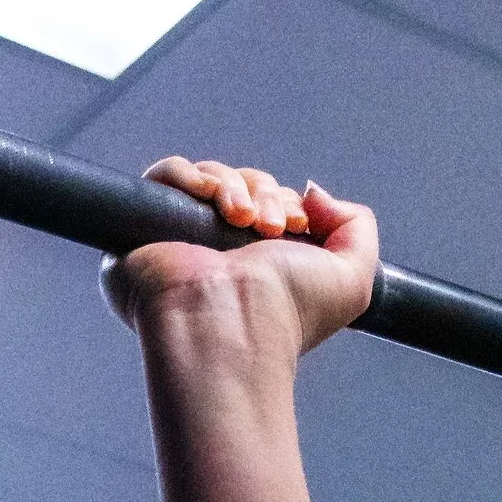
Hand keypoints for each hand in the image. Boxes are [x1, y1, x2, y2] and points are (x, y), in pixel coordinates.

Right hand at [104, 159, 377, 371]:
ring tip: (242, 220)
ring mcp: (181, 240)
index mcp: (261, 262)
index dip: (287, 201)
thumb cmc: (286, 315)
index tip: (298, 225)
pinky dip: (191, 175)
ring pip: (209, 177)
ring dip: (234, 186)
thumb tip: (314, 192)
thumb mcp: (354, 278)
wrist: (231, 326)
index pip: (271, 202)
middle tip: (271, 227)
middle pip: (244, 184)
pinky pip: (166, 176)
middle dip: (264, 192)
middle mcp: (221, 252)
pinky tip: (210, 199)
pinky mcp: (143, 229)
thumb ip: (358, 227)